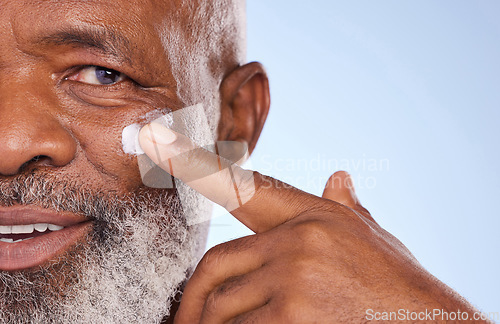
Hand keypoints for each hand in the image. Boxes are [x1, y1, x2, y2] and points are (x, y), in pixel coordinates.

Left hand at [139, 123, 479, 322]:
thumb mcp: (371, 237)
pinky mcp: (293, 315)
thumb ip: (346, 209)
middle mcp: (299, 238)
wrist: (431, 322)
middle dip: (195, 301)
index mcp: (311, 214)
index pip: (240, 185)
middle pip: (214, 265)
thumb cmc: (395, 283)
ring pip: (220, 306)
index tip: (153, 141)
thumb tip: (339, 177)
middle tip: (184, 322)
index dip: (192, 162)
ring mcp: (294, 276)